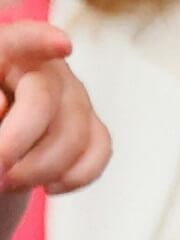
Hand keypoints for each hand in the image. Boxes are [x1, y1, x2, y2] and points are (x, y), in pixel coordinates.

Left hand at [0, 20, 110, 193]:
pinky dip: (74, 177)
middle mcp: (46, 68)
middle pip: (43, 100)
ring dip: (40, 169)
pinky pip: (98, 153)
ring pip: (73, 135)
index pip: (22, 40)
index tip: (63, 44)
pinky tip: (49, 187)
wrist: (1, 150)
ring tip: (10, 181)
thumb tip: (2, 103)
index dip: (42, 40)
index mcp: (6, 51)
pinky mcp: (95, 127)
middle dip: (17, 141)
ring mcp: (76, 97)